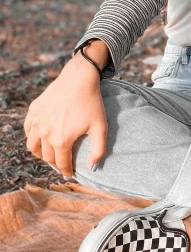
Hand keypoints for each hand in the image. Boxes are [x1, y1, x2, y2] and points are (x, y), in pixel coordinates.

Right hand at [23, 52, 107, 178]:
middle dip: (55, 163)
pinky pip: (28, 130)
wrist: (79, 78)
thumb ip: (98, 150)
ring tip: (49, 153)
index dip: (66, 171)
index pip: (61, 164)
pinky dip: (32, 137)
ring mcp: (37, 122)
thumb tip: (92, 167)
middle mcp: (45, 133)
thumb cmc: (92, 102)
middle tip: (61, 164)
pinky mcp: (33, 110)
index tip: (70, 174)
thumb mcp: (100, 127)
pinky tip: (41, 137)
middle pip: (47, 157)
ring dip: (41, 154)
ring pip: (33, 147)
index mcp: (61, 140)